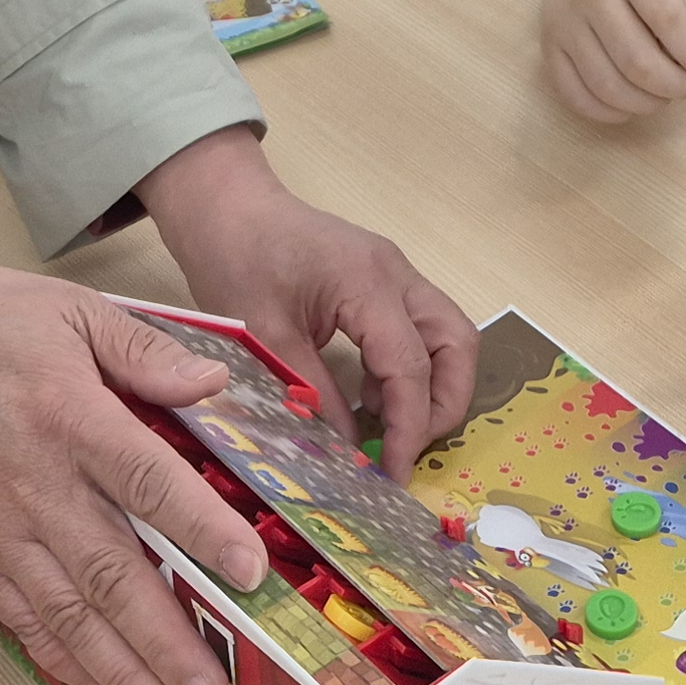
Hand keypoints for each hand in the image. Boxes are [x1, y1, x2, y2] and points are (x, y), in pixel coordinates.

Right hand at [0, 237, 267, 684]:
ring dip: (125, 673)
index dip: (201, 528)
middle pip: (112, 574)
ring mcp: (2, 529)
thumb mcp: (72, 310)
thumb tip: (214, 383)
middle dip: (166, 643)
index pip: (147, 482)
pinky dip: (62, 661)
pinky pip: (23, 618)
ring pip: (70, 614)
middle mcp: (38, 485)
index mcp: (71, 416)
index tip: (249, 573)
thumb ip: (146, 349)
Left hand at [138, 127, 478, 476]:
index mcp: (369, 284)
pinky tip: (370, 399)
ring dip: (431, 387)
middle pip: (458, 344)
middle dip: (444, 405)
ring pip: (448, 336)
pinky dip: (408, 371)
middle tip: (406, 449)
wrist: (227, 207)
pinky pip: (419, 331)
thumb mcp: (267, 337)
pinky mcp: (385, 282)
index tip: (393, 477)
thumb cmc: (239, 262)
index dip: (410, 429)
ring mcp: (397, 275)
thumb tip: (349, 455)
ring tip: (387, 427)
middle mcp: (398, 275)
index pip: (411, 367)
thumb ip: (313, 396)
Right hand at [541, 0, 685, 122]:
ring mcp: (563, 22)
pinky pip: (574, 96)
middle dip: (674, 86)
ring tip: (663, 96)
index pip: (668, 20)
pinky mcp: (548, 47)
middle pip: (637, 61)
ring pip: (606, 85)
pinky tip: (630, 105)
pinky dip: (608, 112)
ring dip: (646, 104)